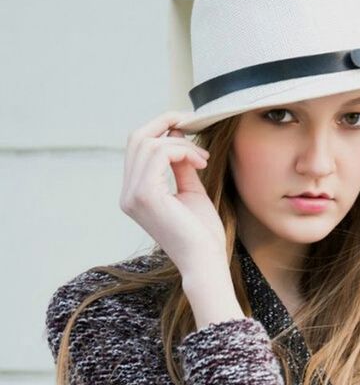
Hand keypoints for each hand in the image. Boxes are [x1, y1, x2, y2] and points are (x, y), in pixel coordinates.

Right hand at [120, 110, 229, 278]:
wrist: (206, 261)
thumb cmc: (202, 233)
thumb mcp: (190, 190)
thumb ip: (180, 165)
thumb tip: (175, 135)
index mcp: (134, 194)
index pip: (137, 147)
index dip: (160, 130)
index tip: (188, 130)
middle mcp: (128, 194)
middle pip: (136, 138)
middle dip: (165, 123)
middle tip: (192, 124)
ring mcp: (133, 195)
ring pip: (149, 143)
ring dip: (181, 144)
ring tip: (203, 158)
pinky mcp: (146, 195)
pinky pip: (160, 153)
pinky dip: (183, 150)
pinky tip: (201, 163)